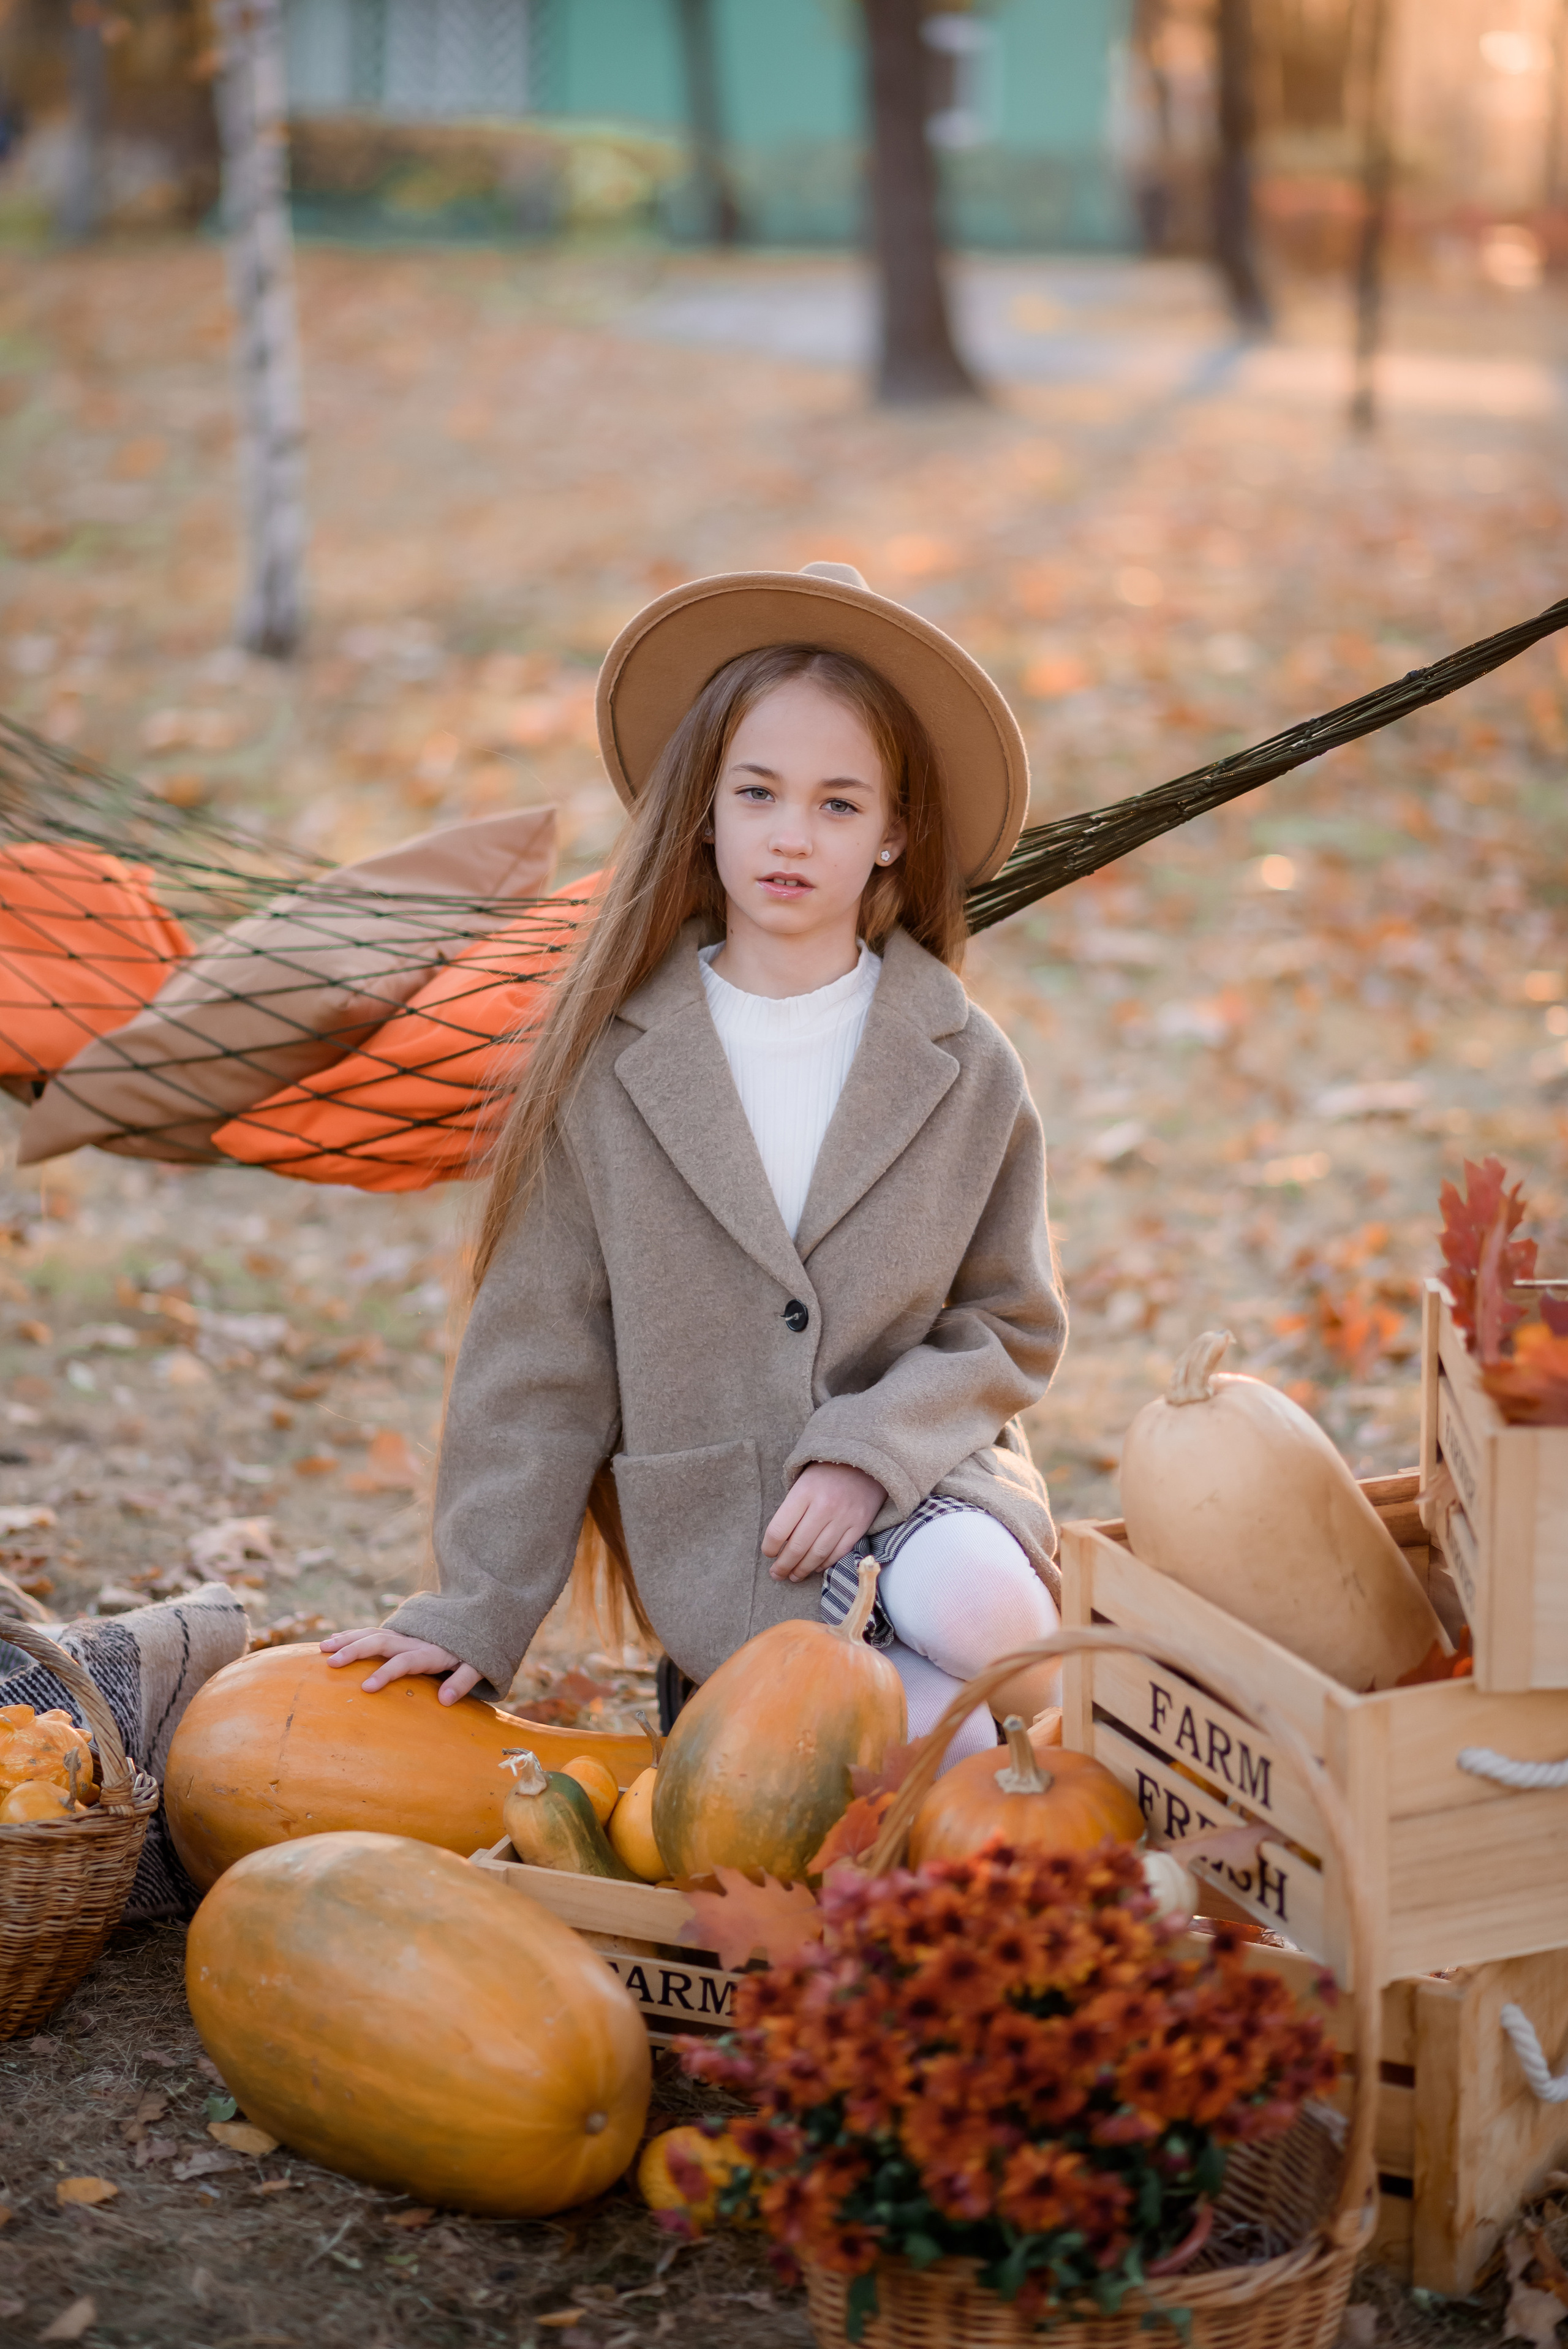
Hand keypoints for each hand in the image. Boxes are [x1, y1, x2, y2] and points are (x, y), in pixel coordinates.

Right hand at [320, 1627, 480, 1704]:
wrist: (475, 1622)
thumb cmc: (474, 1652)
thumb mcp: (478, 1666)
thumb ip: (463, 1681)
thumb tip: (445, 1700)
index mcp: (430, 1652)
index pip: (404, 1662)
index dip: (386, 1673)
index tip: (366, 1687)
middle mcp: (412, 1640)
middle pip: (380, 1641)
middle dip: (355, 1651)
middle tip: (331, 1663)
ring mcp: (403, 1634)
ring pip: (371, 1633)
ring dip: (347, 1639)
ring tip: (323, 1648)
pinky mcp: (398, 1633)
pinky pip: (371, 1632)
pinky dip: (351, 1634)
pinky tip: (333, 1640)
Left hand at [763, 1463, 885, 1581]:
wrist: (864, 1461)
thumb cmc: (826, 1471)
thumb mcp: (803, 1481)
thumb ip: (792, 1508)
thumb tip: (780, 1542)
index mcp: (804, 1492)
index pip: (779, 1530)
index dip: (770, 1547)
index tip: (768, 1553)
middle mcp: (823, 1506)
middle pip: (797, 1547)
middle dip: (783, 1565)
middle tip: (776, 1574)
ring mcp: (844, 1517)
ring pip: (818, 1554)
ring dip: (803, 1570)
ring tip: (794, 1576)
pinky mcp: (860, 1525)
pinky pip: (839, 1552)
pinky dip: (826, 1564)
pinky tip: (816, 1567)